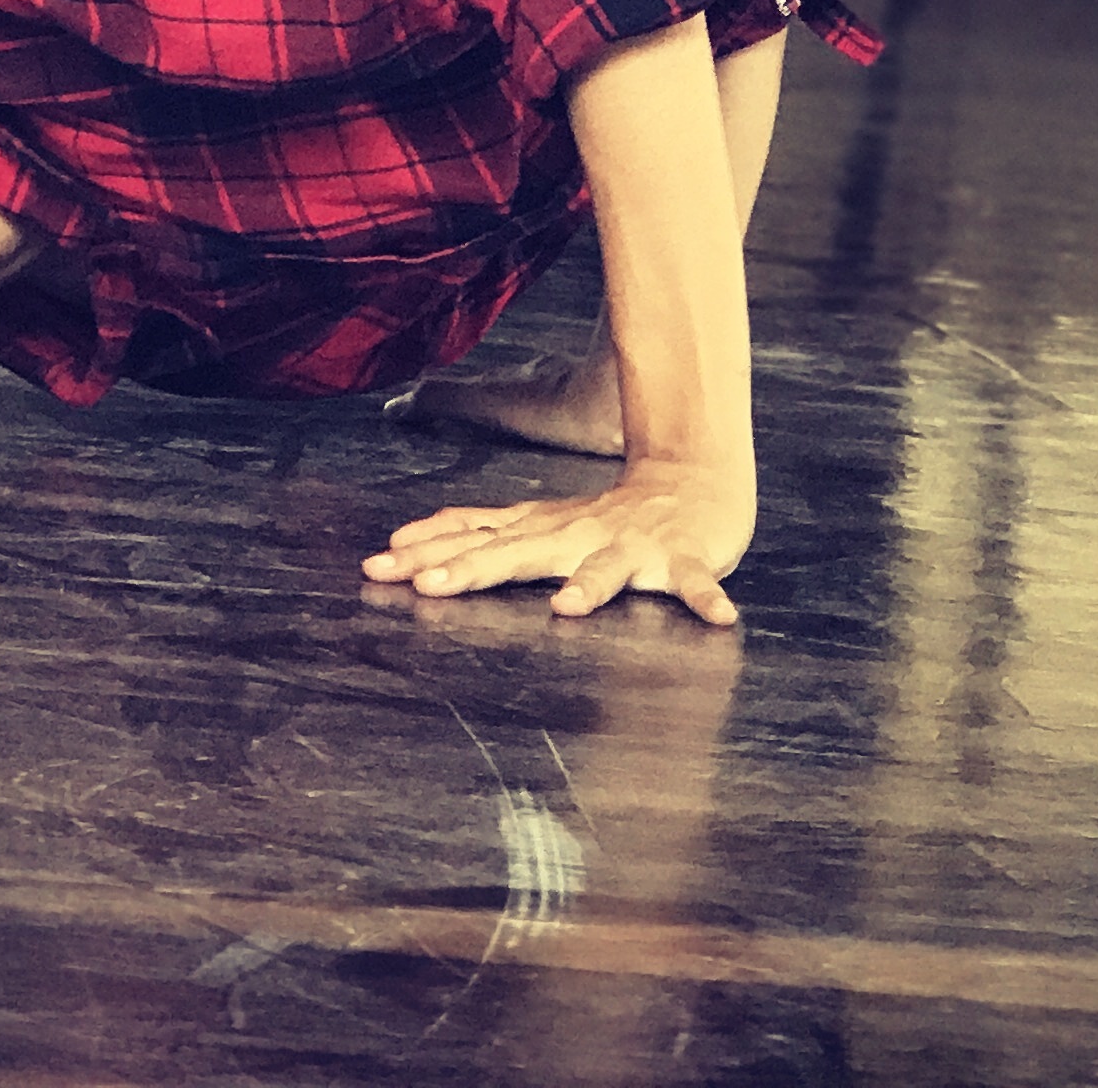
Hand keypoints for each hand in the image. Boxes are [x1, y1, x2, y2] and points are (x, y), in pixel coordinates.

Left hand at [362, 462, 751, 624]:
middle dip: (473, 569)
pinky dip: (706, 598)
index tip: (377, 565)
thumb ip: (477, 532)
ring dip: (589, 587)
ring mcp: (631, 546)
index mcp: (542, 530)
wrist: (693, 478)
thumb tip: (408, 539)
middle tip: (426, 586)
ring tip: (566, 609)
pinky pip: (696, 582)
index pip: (474, 539)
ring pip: (605, 568)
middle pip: (518, 554)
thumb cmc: (607, 513)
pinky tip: (720, 619)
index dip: (426, 552)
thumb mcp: (536, 520)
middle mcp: (578, 535)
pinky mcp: (685, 556)